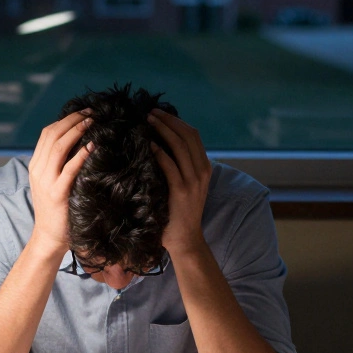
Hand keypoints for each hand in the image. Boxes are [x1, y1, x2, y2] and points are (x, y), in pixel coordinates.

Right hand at [27, 110, 92, 257]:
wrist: (49, 237)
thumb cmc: (57, 210)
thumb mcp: (52, 182)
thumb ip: (59, 164)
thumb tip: (80, 144)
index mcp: (36, 165)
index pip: (47, 133)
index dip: (66, 119)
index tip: (83, 112)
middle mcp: (38, 169)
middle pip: (53, 134)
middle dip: (73, 119)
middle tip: (92, 111)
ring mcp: (46, 181)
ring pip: (59, 146)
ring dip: (78, 130)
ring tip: (93, 122)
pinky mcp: (57, 194)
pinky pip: (69, 169)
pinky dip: (81, 155)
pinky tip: (93, 146)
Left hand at [149, 108, 211, 256]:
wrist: (186, 240)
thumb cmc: (179, 213)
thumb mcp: (185, 185)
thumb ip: (179, 167)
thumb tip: (161, 146)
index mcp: (204, 167)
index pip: (193, 135)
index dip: (176, 121)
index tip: (159, 113)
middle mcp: (202, 171)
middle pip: (188, 135)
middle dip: (169, 120)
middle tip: (150, 112)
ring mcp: (193, 181)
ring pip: (180, 145)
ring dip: (163, 130)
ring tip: (148, 121)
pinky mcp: (181, 191)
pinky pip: (170, 165)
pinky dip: (160, 152)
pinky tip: (149, 145)